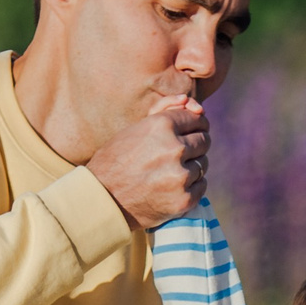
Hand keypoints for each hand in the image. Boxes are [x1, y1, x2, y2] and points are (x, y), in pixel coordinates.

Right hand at [87, 95, 211, 226]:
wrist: (101, 198)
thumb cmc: (115, 159)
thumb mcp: (135, 129)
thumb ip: (164, 113)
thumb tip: (193, 105)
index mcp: (162, 125)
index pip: (197, 119)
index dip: (194, 125)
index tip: (190, 132)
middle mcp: (174, 148)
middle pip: (204, 141)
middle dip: (194, 145)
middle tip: (180, 153)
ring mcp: (181, 176)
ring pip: (202, 164)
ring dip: (191, 166)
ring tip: (170, 171)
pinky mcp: (184, 199)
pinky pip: (201, 186)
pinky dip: (191, 186)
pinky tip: (174, 186)